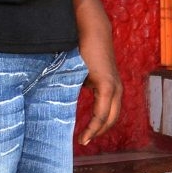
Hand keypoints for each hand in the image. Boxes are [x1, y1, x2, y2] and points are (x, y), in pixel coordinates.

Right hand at [77, 8, 122, 146]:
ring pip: (107, 117)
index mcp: (109, 87)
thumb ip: (74, 87)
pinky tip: (86, 134)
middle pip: (110, 119)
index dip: (96, 127)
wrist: (88, 29)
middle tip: (83, 143)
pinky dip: (95, 124)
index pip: (106, 113)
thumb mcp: (77, 74)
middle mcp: (115, 89)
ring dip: (96, 131)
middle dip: (97, 132)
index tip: (83, 139)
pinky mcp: (107, 84)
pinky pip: (102, 111)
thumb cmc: (80, 49)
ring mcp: (114, 87)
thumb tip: (56, 100)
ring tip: (84, 140)